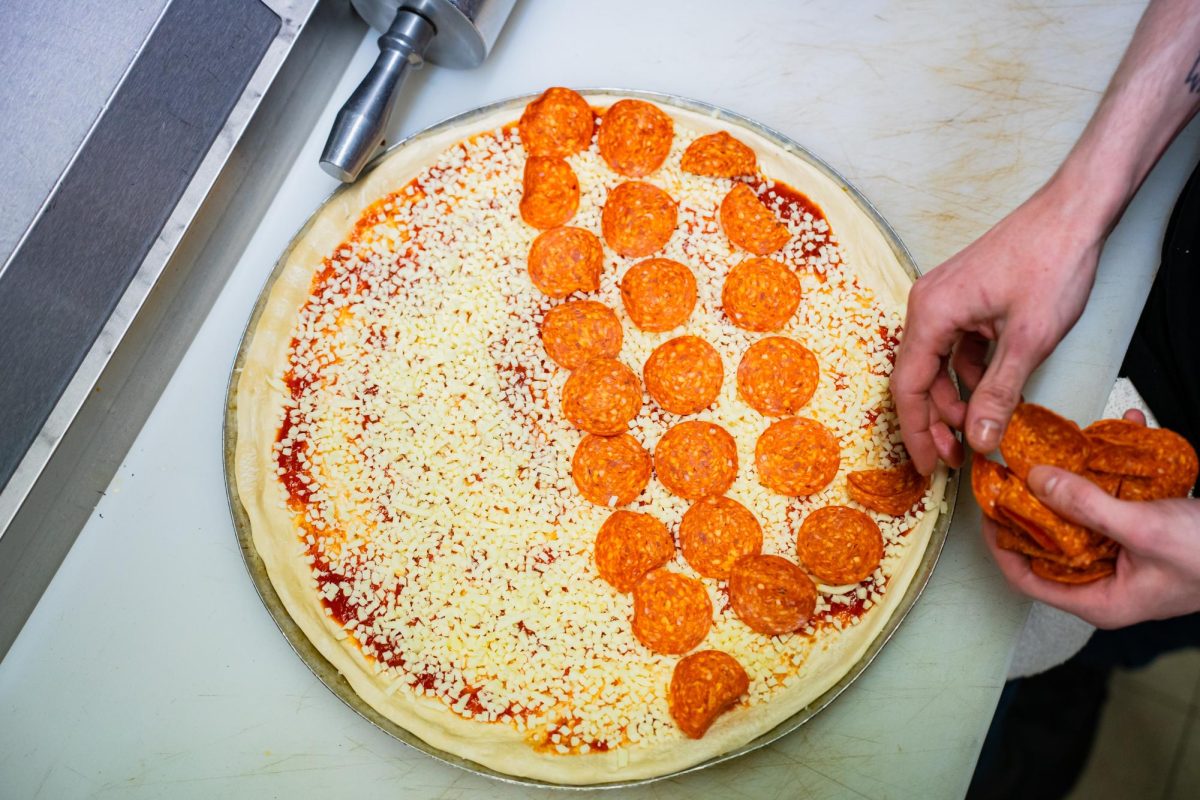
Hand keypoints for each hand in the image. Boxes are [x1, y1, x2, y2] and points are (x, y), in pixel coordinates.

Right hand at [892, 179, 1107, 473]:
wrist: (1075, 212)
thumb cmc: (1052, 261)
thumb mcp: (1028, 340)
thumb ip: (998, 394)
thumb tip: (978, 439)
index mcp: (931, 313)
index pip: (909, 387)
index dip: (918, 432)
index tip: (930, 466)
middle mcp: (928, 305)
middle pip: (919, 377)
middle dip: (937, 421)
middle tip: (956, 459)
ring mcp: (945, 300)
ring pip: (940, 364)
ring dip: (958, 399)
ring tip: (982, 430)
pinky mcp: (965, 299)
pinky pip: (958, 347)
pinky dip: (973, 374)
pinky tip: (997, 394)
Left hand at [983, 410, 1199, 628]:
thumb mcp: (1142, 528)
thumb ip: (1085, 505)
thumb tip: (1035, 481)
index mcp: (1099, 601)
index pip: (1025, 578)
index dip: (999, 543)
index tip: (987, 507)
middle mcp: (1106, 582)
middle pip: (1048, 543)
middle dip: (1034, 503)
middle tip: (1016, 468)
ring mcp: (1126, 558)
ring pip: (1081, 516)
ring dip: (1074, 479)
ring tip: (1059, 446)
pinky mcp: (1146, 533)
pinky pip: (1117, 500)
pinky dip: (1116, 469)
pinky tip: (1123, 430)